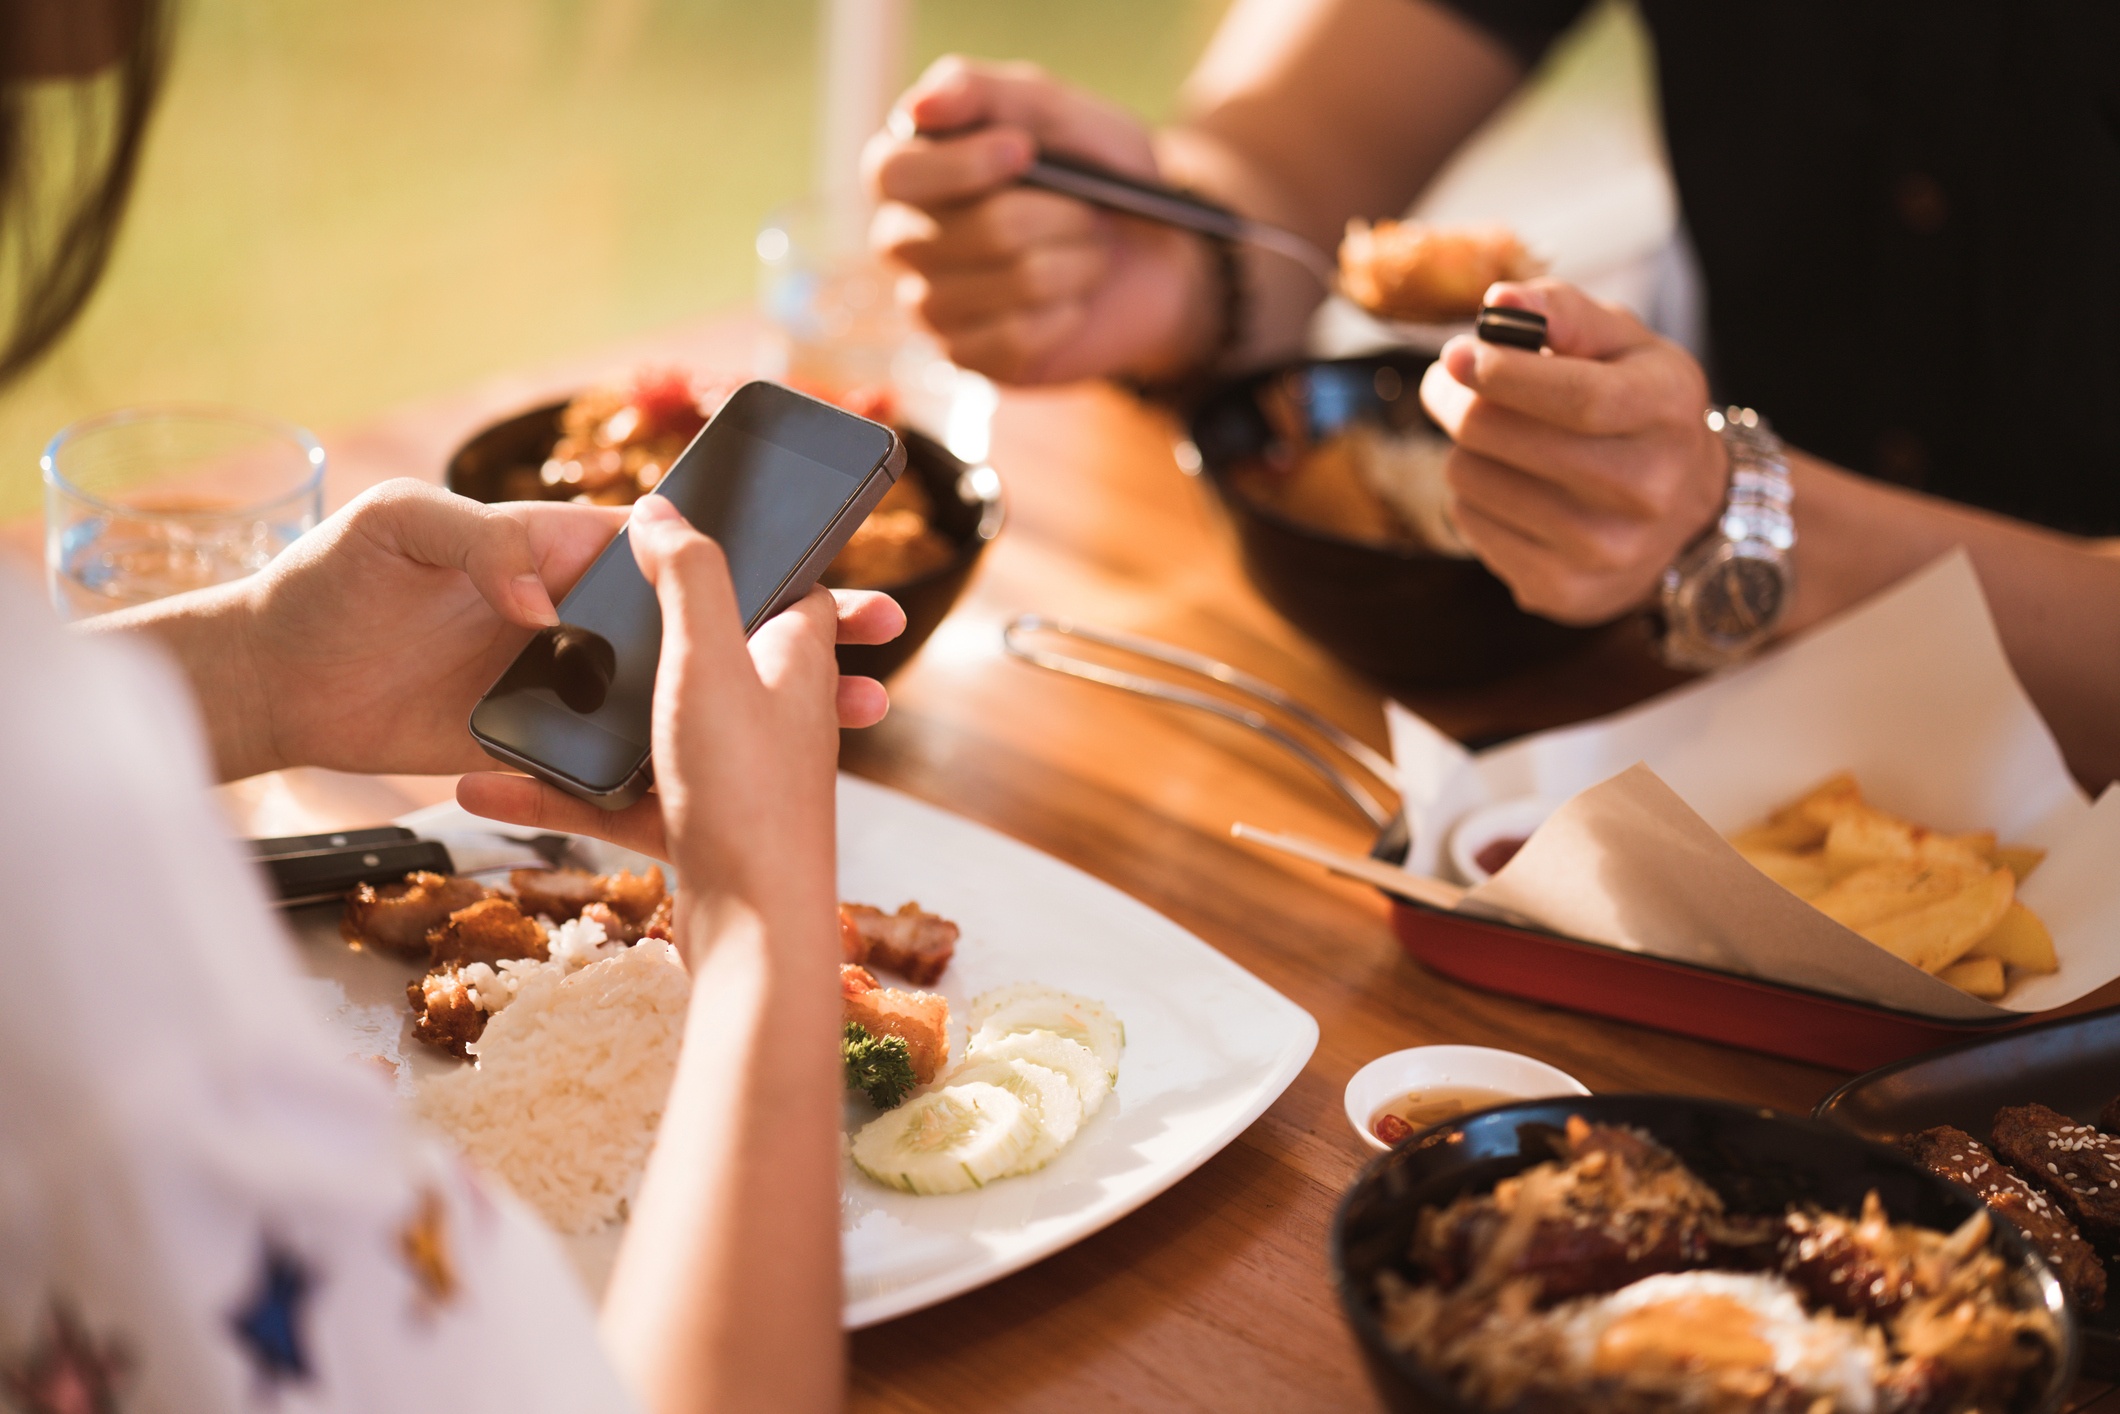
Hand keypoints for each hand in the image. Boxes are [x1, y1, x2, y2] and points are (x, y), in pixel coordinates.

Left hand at [181, 479, 899, 781]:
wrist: (275, 682)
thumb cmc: (327, 583)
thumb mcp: (397, 531)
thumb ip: (477, 538)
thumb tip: (549, 592)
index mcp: (558, 552)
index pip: (677, 549)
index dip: (756, 554)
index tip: (825, 563)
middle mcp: (579, 617)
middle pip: (710, 620)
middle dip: (802, 624)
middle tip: (878, 636)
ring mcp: (568, 686)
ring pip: (691, 693)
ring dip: (773, 700)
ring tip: (855, 709)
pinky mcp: (544, 747)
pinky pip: (628, 760)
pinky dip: (691, 768)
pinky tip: (754, 778)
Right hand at [457, 495, 891, 891]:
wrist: (754, 941)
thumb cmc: (746, 794)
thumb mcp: (708, 660)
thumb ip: (688, 576)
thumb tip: (661, 511)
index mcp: (793, 661)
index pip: (790, 589)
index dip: (749, 560)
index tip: (684, 539)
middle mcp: (773, 716)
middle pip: (703, 655)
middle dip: (636, 637)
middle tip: (564, 616)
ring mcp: (733, 778)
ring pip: (646, 732)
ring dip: (575, 723)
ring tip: (497, 707)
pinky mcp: (696, 833)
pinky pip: (617, 800)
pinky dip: (559, 794)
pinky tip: (486, 789)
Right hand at [864, 56, 1217, 384]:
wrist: (1153, 254)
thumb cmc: (1094, 173)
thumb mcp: (1054, 111)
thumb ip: (984, 92)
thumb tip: (919, 107)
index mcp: (908, 171)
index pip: (892, 173)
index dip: (960, 166)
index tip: (1024, 152)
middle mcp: (904, 241)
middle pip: (972, 231)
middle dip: (1058, 216)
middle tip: (1088, 210)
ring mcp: (931, 305)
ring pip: (1012, 282)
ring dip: (1077, 263)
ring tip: (1091, 253)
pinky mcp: (967, 357)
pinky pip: (1016, 338)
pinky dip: (1066, 314)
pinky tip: (1075, 302)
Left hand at [1418, 279, 1728, 623]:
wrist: (1690, 514)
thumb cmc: (1640, 410)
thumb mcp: (1625, 344)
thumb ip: (1563, 311)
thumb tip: (1499, 302)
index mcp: (1665, 409)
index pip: (1573, 397)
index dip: (1501, 373)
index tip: (1455, 355)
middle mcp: (1645, 487)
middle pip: (1499, 437)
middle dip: (1456, 400)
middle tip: (1449, 384)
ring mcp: (1605, 550)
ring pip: (1471, 480)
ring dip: (1467, 450)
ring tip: (1498, 442)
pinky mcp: (1564, 591)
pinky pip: (1470, 527)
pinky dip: (1475, 500)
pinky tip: (1513, 491)